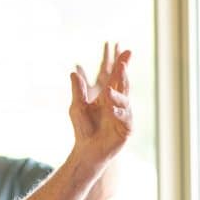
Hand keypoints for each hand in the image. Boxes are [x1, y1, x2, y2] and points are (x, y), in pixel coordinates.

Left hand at [69, 49, 131, 164]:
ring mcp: (124, 115)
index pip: (115, 77)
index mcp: (108, 96)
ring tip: (107, 93)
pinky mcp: (126, 128)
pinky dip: (119, 114)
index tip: (124, 50)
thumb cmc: (83, 128)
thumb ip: (78, 91)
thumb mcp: (77, 107)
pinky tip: (112, 110)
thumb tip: (73, 72)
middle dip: (123, 74)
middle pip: (123, 85)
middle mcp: (118, 103)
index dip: (121, 64)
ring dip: (117, 96)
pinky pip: (125, 119)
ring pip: (124, 101)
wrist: (86, 149)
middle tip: (122, 63)